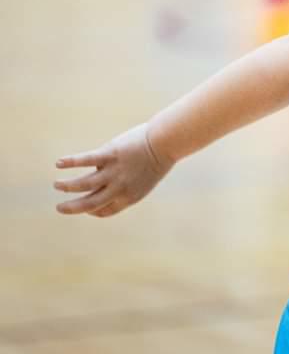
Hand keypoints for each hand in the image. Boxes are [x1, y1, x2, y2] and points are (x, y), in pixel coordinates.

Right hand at [54, 123, 173, 217]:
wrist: (166, 142)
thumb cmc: (158, 158)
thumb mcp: (145, 179)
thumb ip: (128, 185)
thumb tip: (109, 184)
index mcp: (130, 196)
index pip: (105, 211)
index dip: (92, 211)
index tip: (86, 208)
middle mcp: (120, 187)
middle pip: (90, 203)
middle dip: (72, 208)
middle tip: (59, 208)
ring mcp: (114, 171)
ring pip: (83, 184)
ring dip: (67, 186)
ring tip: (56, 185)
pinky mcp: (110, 154)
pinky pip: (85, 160)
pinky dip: (70, 162)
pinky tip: (59, 163)